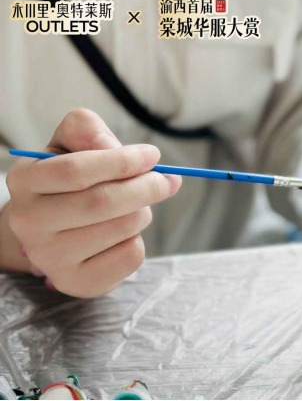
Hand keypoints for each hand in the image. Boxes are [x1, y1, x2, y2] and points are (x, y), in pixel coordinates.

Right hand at [0, 109, 181, 297]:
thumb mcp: (70, 143)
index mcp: (24, 180)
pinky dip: (138, 239)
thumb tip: (114, 149)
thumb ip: (87, 130)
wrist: (55, 228)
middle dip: (146, 186)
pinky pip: (130, 255)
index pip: (76, 170)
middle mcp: (28, 223)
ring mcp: (50, 258)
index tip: (153, 155)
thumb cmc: (69, 180)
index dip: (123, 161)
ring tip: (135, 206)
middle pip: (102, 202)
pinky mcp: (77, 282)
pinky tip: (122, 235)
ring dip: (143, 211)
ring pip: (124, 227)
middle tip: (167, 180)